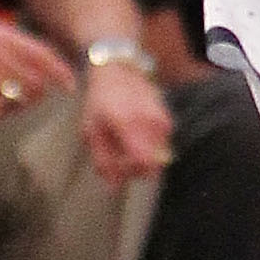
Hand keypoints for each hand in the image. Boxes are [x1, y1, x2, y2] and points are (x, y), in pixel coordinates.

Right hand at [0, 18, 76, 115]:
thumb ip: (14, 44)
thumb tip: (44, 62)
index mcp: (2, 35)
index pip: (43, 55)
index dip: (61, 72)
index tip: (70, 85)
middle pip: (37, 82)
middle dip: (37, 93)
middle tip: (29, 96)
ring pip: (22, 98)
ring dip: (19, 104)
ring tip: (5, 99)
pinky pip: (2, 111)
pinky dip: (1, 112)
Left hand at [80, 58, 172, 184]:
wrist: (119, 71)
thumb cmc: (100, 101)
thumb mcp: (91, 130)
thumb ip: (102, 160)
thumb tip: (114, 187)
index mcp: (128, 124)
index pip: (143, 162)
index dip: (131, 172)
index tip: (116, 166)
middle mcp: (150, 123)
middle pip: (152, 166)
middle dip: (134, 169)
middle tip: (116, 159)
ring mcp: (162, 121)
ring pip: (157, 159)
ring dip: (141, 159)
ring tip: (122, 145)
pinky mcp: (168, 121)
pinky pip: (160, 147)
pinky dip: (148, 148)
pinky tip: (133, 137)